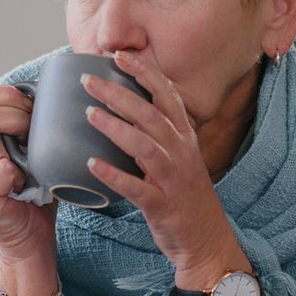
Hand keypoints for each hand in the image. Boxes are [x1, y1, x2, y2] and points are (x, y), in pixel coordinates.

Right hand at [0, 85, 58, 261]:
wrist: (30, 239)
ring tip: (29, 165)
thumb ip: (14, 125)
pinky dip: (20, 173)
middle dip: (18, 117)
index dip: (7, 96)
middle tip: (36, 133)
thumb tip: (34, 91)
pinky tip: (23, 185)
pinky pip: (1, 167)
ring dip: (20, 149)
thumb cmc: (31, 194)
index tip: (31, 107)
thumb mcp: (20, 151)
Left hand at [81, 49, 233, 268]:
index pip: (166, 95)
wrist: (206, 240)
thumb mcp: (179, 158)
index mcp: (184, 138)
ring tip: (88, 114)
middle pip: (150, 115)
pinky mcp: (162, 205)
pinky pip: (137, 188)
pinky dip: (115, 175)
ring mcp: (173, 179)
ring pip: (145, 146)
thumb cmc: (185, 196)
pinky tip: (92, 165)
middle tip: (88, 80)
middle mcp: (181, 153)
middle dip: (119, 94)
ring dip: (116, 128)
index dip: (144, 73)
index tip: (118, 56)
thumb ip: (159, 134)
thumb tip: (125, 111)